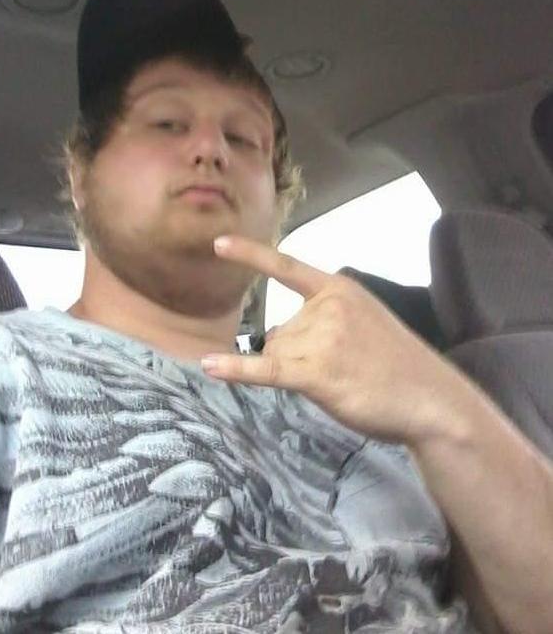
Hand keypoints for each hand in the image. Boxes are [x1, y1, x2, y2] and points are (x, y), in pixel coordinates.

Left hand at [201, 235, 474, 445]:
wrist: (433, 400)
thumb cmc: (398, 364)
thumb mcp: (364, 322)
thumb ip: (322, 321)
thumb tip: (278, 343)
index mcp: (339, 289)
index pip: (286, 268)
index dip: (250, 255)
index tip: (218, 243)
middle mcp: (327, 307)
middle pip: (278, 333)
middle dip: (297, 356)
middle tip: (343, 370)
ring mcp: (322, 339)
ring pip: (276, 355)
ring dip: (298, 374)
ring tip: (343, 382)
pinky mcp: (317, 373)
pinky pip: (268, 369)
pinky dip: (237, 370)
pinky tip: (210, 366)